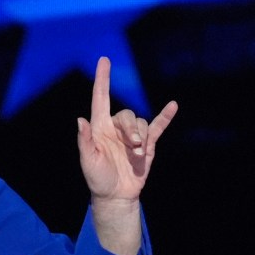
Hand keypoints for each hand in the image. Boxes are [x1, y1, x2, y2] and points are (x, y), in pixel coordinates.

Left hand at [77, 57, 177, 204]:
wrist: (116, 195)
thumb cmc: (97, 177)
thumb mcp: (88, 160)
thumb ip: (84, 140)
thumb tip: (80, 120)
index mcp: (99, 127)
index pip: (100, 98)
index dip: (102, 79)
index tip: (103, 60)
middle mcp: (115, 127)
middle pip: (127, 115)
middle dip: (131, 129)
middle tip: (133, 147)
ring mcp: (132, 135)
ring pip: (142, 123)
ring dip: (141, 137)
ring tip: (137, 154)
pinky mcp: (148, 144)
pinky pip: (157, 126)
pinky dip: (165, 116)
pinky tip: (173, 105)